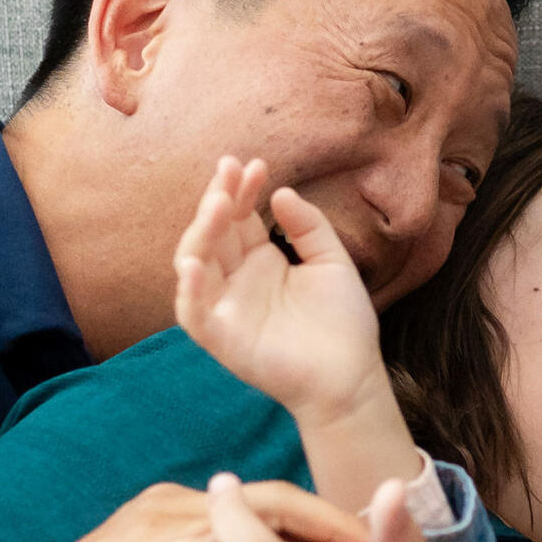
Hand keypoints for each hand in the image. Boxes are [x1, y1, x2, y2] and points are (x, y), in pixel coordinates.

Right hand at [174, 155, 385, 424]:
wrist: (353, 377)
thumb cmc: (343, 323)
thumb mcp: (332, 262)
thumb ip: (309, 227)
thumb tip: (281, 192)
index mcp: (260, 260)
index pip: (239, 218)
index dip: (241, 191)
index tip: (254, 164)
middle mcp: (236, 280)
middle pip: (214, 233)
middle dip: (218, 200)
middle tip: (229, 170)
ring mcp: (225, 308)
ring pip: (196, 264)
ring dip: (201, 233)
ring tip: (217, 205)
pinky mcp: (221, 339)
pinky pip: (193, 314)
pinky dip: (189, 291)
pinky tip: (194, 264)